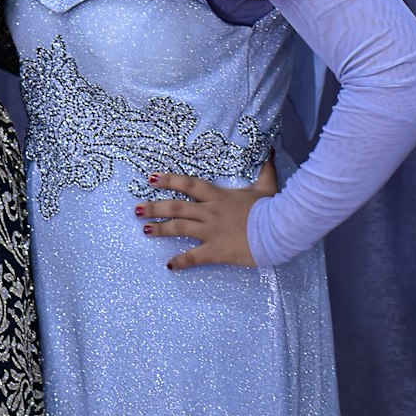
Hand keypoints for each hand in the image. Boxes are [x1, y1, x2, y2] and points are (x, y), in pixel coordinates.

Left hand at [135, 158, 278, 269]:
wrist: (279, 230)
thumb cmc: (271, 208)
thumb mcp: (266, 186)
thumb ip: (264, 169)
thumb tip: (268, 150)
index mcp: (217, 195)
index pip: (188, 184)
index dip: (168, 180)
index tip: (151, 178)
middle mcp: (209, 211)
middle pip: (176, 207)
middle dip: (154, 207)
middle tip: (135, 208)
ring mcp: (210, 231)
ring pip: (179, 228)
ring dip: (160, 228)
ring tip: (144, 229)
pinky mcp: (216, 250)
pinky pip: (194, 257)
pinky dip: (181, 261)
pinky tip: (169, 265)